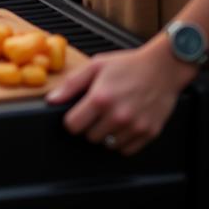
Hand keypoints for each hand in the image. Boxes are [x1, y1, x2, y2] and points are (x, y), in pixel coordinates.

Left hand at [47, 38, 197, 154]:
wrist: (162, 69)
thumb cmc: (127, 65)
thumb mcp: (95, 66)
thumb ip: (71, 84)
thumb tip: (52, 99)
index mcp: (100, 98)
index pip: (73, 125)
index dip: (71, 120)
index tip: (75, 114)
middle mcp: (117, 116)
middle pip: (90, 137)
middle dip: (89, 125)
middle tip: (96, 111)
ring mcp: (134, 127)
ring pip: (108, 145)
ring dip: (106, 134)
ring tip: (111, 116)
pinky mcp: (149, 133)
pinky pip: (127, 150)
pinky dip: (122, 141)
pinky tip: (123, 125)